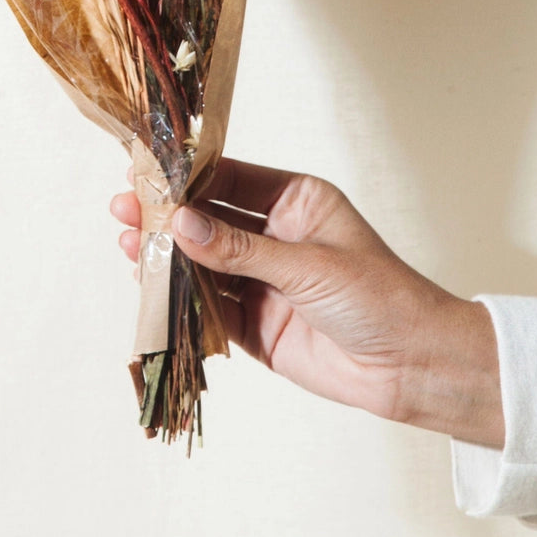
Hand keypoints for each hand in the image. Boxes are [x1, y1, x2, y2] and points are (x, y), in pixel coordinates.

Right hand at [111, 158, 503, 447]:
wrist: (413, 367)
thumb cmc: (379, 297)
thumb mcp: (307, 264)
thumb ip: (238, 248)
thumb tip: (179, 222)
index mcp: (296, 202)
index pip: (230, 179)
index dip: (187, 175)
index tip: (146, 170)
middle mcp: (276, 237)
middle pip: (209, 220)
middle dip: (167, 215)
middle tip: (123, 206)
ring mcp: (264, 282)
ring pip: (203, 263)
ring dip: (166, 255)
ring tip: (125, 242)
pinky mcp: (256, 326)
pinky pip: (209, 307)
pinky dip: (179, 298)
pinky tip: (148, 284)